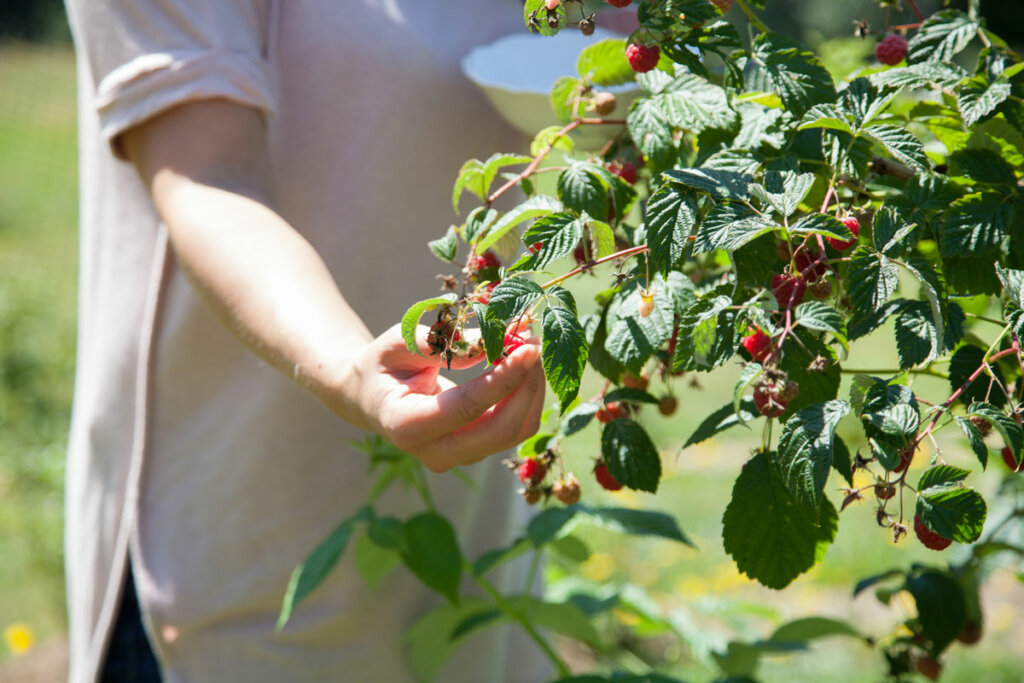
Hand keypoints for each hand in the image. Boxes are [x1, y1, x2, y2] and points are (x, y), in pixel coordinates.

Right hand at [327, 323, 545, 471]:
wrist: (372, 398)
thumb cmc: (383, 365)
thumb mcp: (398, 343)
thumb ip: (441, 343)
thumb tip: (492, 340)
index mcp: (407, 426)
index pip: (468, 408)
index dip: (504, 379)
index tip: (528, 348)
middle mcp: (435, 452)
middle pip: (500, 430)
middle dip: (527, 386)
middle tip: (535, 343)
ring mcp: (458, 457)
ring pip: (515, 432)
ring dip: (532, 389)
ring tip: (531, 347)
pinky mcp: (476, 451)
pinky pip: (514, 428)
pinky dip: (527, 396)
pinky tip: (525, 365)